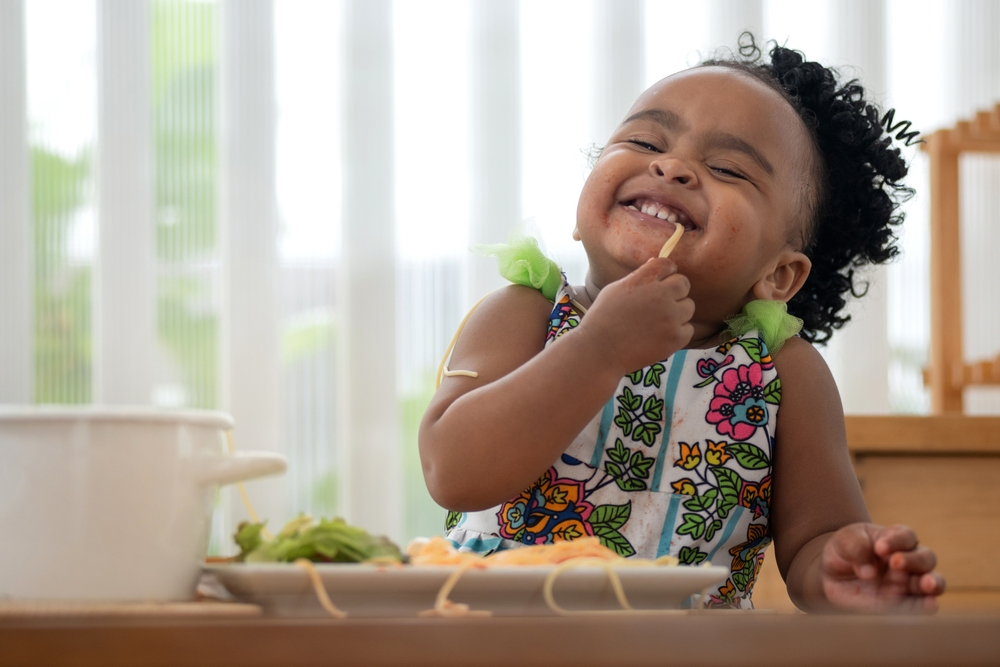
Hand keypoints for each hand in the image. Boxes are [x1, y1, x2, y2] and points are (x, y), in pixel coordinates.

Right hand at [577, 257, 694, 374]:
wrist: (600, 350)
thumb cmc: (603, 319)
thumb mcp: (616, 289)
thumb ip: (639, 277)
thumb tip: (656, 265)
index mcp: (644, 279)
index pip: (668, 264)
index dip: (667, 272)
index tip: (663, 281)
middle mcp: (660, 294)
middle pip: (683, 284)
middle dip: (675, 292)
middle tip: (662, 304)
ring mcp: (670, 316)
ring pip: (689, 307)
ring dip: (678, 313)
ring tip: (659, 323)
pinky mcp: (676, 337)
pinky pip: (688, 329)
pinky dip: (677, 333)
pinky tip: (660, 336)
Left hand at [820, 523, 944, 612]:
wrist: (833, 575)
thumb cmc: (844, 552)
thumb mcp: (844, 541)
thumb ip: (857, 548)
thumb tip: (870, 572)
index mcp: (894, 539)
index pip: (906, 536)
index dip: (896, 541)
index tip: (879, 548)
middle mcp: (907, 561)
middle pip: (926, 558)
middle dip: (914, 560)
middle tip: (895, 562)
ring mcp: (907, 583)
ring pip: (933, 582)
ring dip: (933, 583)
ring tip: (927, 584)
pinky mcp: (903, 604)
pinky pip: (921, 606)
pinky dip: (927, 606)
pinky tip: (928, 605)